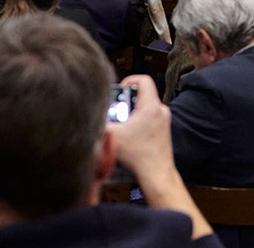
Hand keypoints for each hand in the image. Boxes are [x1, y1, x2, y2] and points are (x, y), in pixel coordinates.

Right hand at [106, 75, 211, 237]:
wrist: (157, 174)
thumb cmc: (139, 156)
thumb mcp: (113, 136)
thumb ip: (100, 122)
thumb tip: (89, 114)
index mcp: (151, 107)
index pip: (143, 79)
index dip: (129, 80)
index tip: (119, 90)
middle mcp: (161, 110)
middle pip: (143, 93)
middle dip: (126, 99)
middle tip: (116, 109)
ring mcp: (164, 120)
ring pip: (145, 105)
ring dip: (132, 110)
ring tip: (122, 123)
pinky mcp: (164, 130)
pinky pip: (150, 116)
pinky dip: (139, 119)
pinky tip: (129, 132)